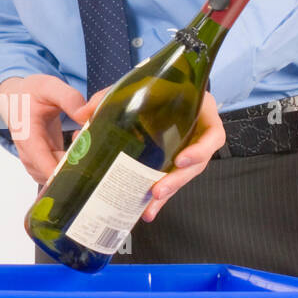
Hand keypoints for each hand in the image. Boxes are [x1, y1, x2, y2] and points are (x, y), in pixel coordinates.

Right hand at [0, 74, 89, 184]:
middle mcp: (29, 155)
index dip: (66, 172)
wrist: (15, 98)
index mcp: (28, 138)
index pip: (45, 166)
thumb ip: (69, 98)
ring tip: (79, 137)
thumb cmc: (28, 94)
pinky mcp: (43, 164)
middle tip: (88, 140)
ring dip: (75, 162)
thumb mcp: (48, 87)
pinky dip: (72, 163)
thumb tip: (85, 115)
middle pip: (56, 174)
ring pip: (59, 176)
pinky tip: (75, 144)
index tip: (86, 166)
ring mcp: (36, 162)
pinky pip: (59, 173)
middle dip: (77, 162)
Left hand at [68, 88, 226, 221]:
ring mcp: (188, 151)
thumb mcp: (137, 87)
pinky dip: (158, 198)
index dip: (201, 150)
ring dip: (167, 193)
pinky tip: (146, 210)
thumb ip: (112, 96)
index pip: (214, 134)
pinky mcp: (174, 163)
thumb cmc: (154, 87)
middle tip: (158, 189)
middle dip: (178, 180)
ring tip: (149, 205)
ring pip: (183, 177)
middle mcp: (198, 134)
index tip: (181, 160)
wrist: (156, 92)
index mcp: (201, 112)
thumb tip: (83, 113)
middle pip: (197, 164)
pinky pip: (170, 181)